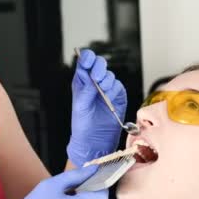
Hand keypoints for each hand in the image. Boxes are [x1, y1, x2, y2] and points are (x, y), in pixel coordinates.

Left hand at [67, 49, 127, 166]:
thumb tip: (90, 75)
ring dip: (106, 81)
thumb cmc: (82, 124)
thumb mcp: (80, 105)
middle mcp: (94, 83)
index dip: (87, 58)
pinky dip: (114, 90)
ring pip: (109, 75)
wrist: (94, 140)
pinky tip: (109, 98)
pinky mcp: (118, 96)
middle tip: (97, 76)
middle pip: (99, 65)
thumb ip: (86, 89)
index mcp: (81, 82)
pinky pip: (118, 86)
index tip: (87, 60)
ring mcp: (106, 89)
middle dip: (99, 68)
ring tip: (102, 91)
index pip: (84, 63)